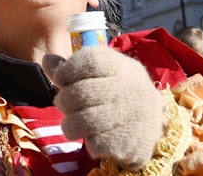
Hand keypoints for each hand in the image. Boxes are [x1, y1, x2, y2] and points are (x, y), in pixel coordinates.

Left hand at [42, 46, 166, 169]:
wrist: (155, 128)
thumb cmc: (117, 95)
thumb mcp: (100, 74)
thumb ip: (72, 68)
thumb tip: (47, 60)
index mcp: (122, 67)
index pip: (90, 60)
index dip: (67, 70)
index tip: (60, 79)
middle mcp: (130, 89)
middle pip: (81, 93)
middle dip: (63, 100)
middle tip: (63, 105)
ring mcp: (132, 117)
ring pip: (84, 121)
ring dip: (69, 125)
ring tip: (71, 125)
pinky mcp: (131, 143)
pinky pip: (95, 144)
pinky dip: (88, 143)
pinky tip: (93, 138)